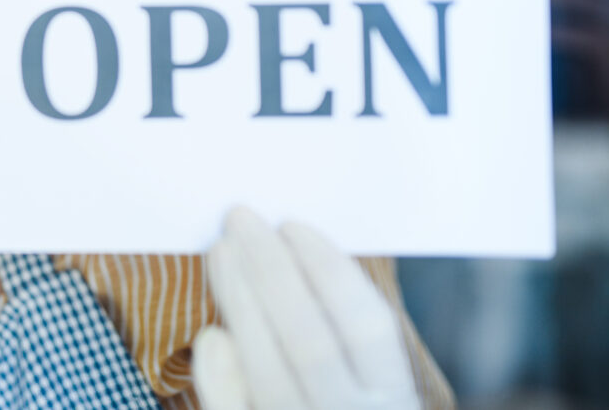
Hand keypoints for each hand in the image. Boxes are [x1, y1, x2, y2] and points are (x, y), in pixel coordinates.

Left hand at [193, 207, 419, 409]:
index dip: (330, 270)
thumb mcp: (372, 391)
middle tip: (238, 217)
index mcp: (397, 404)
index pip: (369, 328)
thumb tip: (295, 271)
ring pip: (271, 373)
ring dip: (241, 304)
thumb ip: (349, 350)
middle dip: (270, 271)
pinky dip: (222, 380)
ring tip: (221, 253)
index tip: (292, 224)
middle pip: (310, 340)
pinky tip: (211, 336)